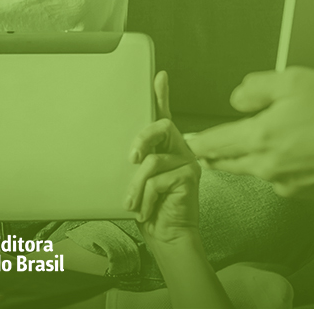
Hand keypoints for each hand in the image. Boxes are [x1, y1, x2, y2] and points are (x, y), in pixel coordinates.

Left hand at [125, 71, 202, 246]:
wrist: (167, 237)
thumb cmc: (149, 209)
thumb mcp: (135, 181)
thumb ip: (135, 163)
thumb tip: (123, 153)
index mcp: (165, 147)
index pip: (163, 116)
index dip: (162, 95)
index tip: (159, 76)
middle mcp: (180, 149)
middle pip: (161, 126)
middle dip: (142, 138)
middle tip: (131, 158)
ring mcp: (188, 161)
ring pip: (152, 161)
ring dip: (135, 186)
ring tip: (132, 203)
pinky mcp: (190, 176)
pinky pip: (157, 180)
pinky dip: (146, 198)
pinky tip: (145, 211)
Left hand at [185, 67, 313, 197]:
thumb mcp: (293, 80)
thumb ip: (255, 89)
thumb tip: (236, 101)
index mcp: (261, 137)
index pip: (214, 144)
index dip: (197, 142)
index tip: (187, 141)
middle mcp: (268, 167)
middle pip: (227, 163)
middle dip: (215, 154)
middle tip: (208, 145)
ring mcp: (285, 184)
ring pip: (252, 170)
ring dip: (248, 158)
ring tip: (258, 139)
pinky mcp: (302, 194)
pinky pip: (277, 179)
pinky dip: (275, 166)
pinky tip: (292, 149)